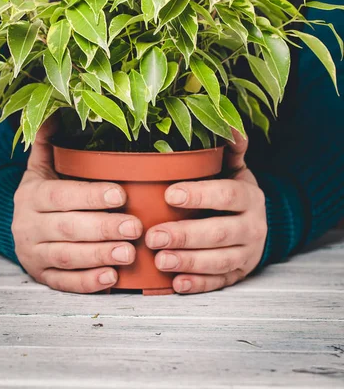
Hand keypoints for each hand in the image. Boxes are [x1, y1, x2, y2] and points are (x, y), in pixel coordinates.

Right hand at [12, 120, 142, 292]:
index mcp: (32, 195)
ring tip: (129, 253)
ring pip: (66, 257)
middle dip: (103, 228)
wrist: (20, 228)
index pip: (62, 195)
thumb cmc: (44, 194)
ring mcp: (33, 253)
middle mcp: (27, 225)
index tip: (121, 195)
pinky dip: (88, 283)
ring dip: (99, 256)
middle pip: (66, 228)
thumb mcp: (42, 166)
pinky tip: (112, 279)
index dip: (91, 196)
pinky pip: (64, 282)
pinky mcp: (42, 276)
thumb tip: (58, 108)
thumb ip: (49, 141)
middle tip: (136, 228)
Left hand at [145, 131, 266, 293]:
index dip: (199, 196)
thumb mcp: (235, 169)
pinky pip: (219, 283)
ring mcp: (247, 254)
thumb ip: (231, 150)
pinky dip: (198, 284)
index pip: (226, 196)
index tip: (169, 195)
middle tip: (153, 236)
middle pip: (221, 233)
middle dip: (186, 236)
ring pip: (220, 261)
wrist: (257, 223)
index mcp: (249, 198)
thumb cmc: (233, 192)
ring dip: (189, 262)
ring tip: (160, 260)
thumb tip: (231, 125)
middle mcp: (252, 227)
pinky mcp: (238, 275)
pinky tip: (176, 283)